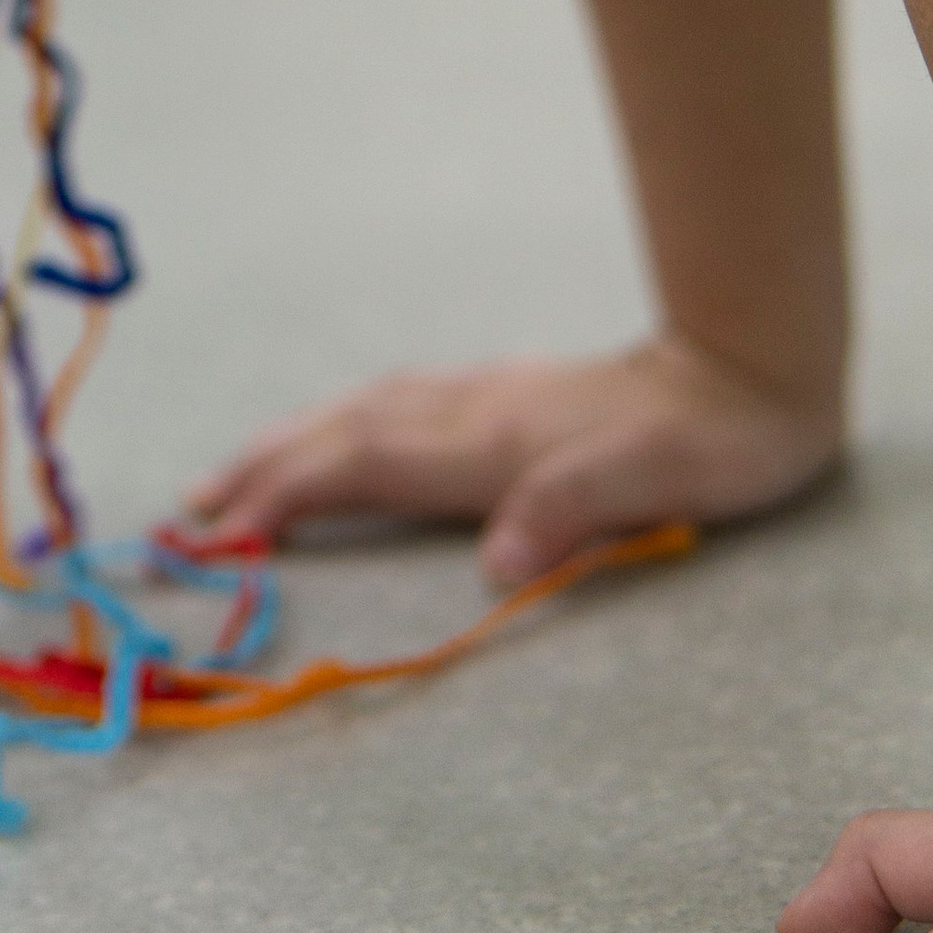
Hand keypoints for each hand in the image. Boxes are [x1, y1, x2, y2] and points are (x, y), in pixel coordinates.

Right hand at [177, 333, 841, 586]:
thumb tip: (493, 566)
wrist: (746, 366)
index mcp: (489, 441)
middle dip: (259, 469)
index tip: (219, 533)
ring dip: (290, 443)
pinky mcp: (504, 393)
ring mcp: (484, 395)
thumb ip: (566, 515)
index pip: (361, 466)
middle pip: (339, 434)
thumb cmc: (706, 444)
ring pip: (360, 413)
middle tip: (186, 511)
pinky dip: (341, 424)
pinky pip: (392, 406)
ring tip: (234, 472)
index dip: (286, 495)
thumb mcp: (651, 488)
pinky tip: (340, 432)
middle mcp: (471, 410)